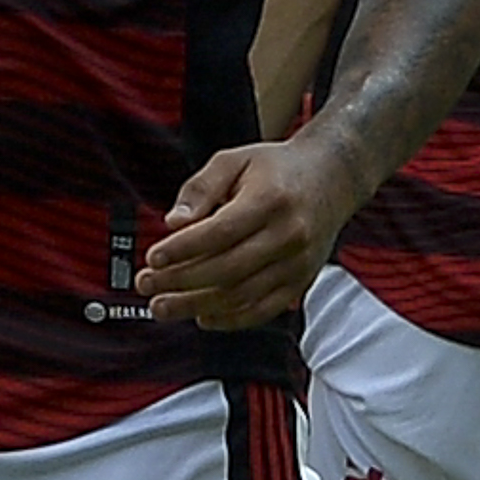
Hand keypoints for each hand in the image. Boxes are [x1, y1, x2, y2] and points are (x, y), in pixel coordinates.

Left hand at [138, 136, 350, 329]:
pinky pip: (263, 310)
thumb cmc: (277, 169)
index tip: (154, 257)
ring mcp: (298, 263)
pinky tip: (202, 316)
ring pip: (242, 295)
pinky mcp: (301, 282)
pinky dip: (230, 319)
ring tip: (163, 306)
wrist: (332, 179)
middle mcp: (289, 234)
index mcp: (271, 199)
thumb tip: (174, 223)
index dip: (183, 249)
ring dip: (196, 305)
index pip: (220, 231)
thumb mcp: (234, 160)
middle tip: (147, 286)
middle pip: (227, 268)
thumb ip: (200, 188)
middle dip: (180, 282)